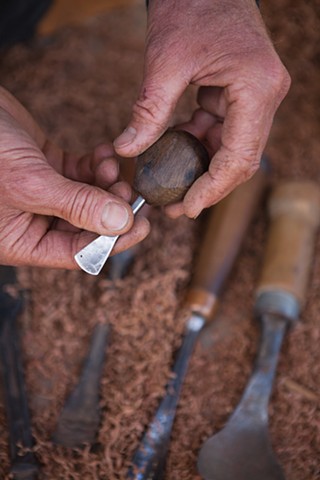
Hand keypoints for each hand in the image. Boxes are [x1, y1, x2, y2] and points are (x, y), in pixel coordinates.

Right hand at [0, 87, 149, 268]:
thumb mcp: (29, 184)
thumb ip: (76, 206)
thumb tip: (121, 224)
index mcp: (22, 241)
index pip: (78, 253)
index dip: (112, 242)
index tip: (142, 225)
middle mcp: (33, 222)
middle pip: (88, 227)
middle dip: (112, 208)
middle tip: (130, 190)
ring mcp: (42, 195)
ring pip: (88, 199)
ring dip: (107, 184)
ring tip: (110, 165)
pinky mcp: (47, 168)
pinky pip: (82, 174)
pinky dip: (97, 165)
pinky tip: (104, 153)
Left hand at [113, 0, 289, 217]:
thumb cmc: (191, 6)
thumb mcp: (165, 63)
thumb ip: (148, 112)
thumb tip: (126, 150)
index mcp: (257, 89)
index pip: (239, 156)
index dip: (213, 189)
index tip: (186, 208)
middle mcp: (265, 96)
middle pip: (240, 159)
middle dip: (207, 185)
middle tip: (176, 206)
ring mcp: (256, 96)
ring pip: (231, 149)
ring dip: (201, 168)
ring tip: (169, 186)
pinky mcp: (241, 94)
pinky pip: (222, 131)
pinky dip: (198, 145)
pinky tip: (174, 152)